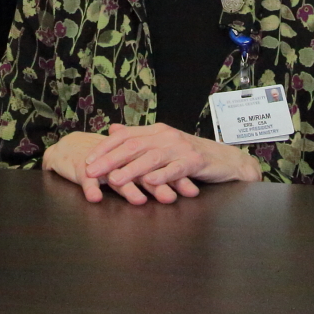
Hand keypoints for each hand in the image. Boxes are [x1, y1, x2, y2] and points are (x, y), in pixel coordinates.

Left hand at [44, 124, 257, 204]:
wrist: (225, 160)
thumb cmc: (190, 156)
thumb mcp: (162, 144)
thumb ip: (138, 137)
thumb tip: (113, 130)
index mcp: (157, 131)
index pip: (126, 136)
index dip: (105, 148)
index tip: (89, 160)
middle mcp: (167, 136)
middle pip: (134, 145)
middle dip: (111, 159)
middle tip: (92, 171)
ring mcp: (181, 148)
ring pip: (152, 157)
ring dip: (132, 169)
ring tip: (115, 180)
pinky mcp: (195, 161)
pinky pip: (176, 169)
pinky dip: (162, 175)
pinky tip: (150, 183)